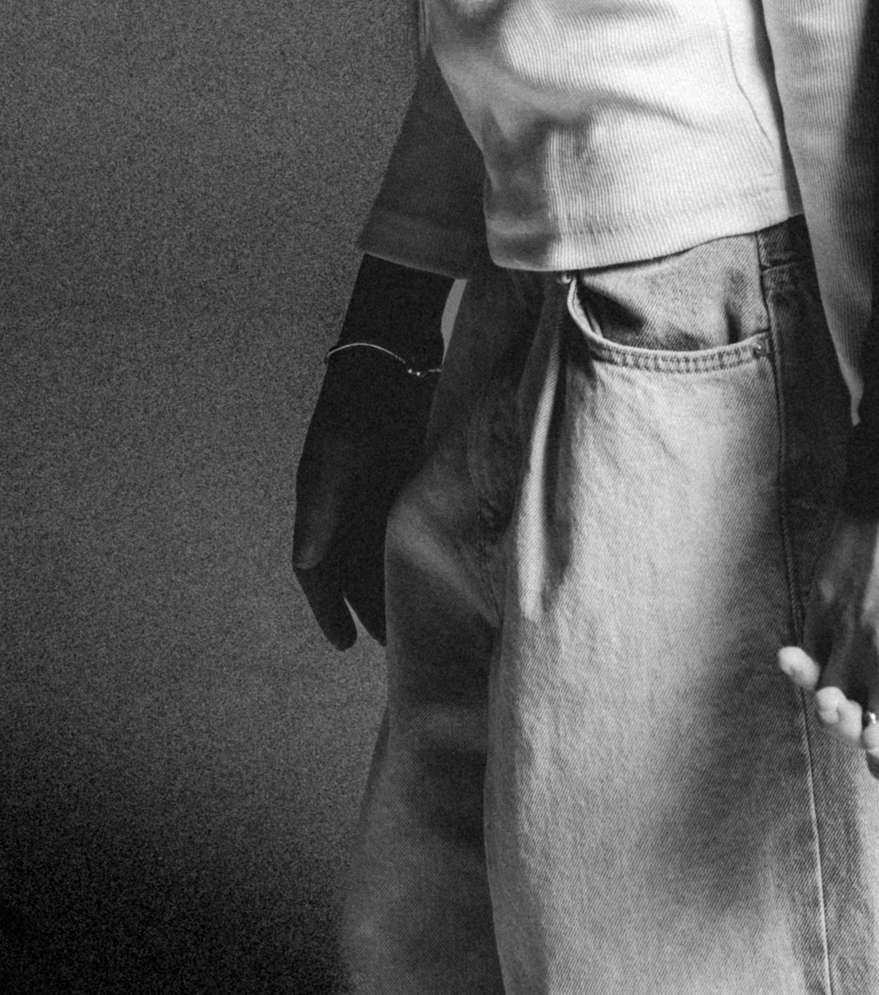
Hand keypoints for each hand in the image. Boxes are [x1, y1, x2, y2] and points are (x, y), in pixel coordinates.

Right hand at [291, 347, 438, 647]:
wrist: (392, 360)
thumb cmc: (354, 410)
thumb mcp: (330, 462)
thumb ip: (318, 512)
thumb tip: (307, 562)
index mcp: (322, 509)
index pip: (320, 573)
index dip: (329, 610)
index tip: (345, 644)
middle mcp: (350, 508)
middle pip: (357, 571)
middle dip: (373, 606)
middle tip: (398, 644)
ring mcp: (381, 495)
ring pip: (386, 554)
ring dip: (398, 583)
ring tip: (424, 617)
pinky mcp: (412, 480)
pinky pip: (412, 527)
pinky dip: (422, 550)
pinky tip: (445, 570)